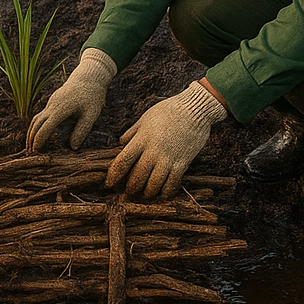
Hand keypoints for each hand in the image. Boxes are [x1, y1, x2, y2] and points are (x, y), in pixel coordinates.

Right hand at [26, 48, 117, 151]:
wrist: (89, 76)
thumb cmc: (92, 96)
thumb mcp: (91, 114)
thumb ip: (82, 131)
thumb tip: (73, 147)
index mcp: (61, 109)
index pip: (45, 127)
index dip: (39, 140)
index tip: (36, 152)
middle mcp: (52, 105)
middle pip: (36, 123)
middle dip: (31, 138)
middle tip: (29, 152)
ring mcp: (51, 102)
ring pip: (36, 118)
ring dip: (32, 131)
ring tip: (31, 145)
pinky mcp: (53, 101)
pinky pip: (41, 115)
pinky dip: (37, 125)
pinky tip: (39, 133)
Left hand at [105, 81, 226, 198]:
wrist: (194, 109)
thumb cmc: (168, 111)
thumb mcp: (145, 118)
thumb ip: (132, 132)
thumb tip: (121, 143)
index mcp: (141, 139)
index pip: (122, 161)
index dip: (113, 175)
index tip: (108, 183)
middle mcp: (153, 151)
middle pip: (137, 177)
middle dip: (131, 188)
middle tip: (128, 192)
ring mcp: (168, 158)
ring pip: (154, 184)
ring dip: (147, 193)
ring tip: (144, 194)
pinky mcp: (183, 163)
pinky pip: (172, 184)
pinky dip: (165, 192)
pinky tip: (162, 193)